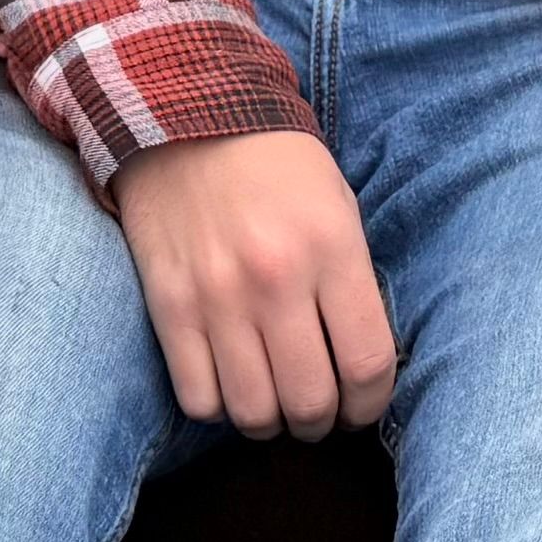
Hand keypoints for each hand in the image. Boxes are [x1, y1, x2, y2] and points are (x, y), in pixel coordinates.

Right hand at [110, 128, 400, 440]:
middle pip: (311, 400)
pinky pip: (197, 397)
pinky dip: (218, 407)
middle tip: (320, 413)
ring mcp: (217, 298)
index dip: (372, 403)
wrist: (185, 119)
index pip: (367, 363)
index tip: (363, 404)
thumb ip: (352, 281)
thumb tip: (361, 363)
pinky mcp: (169, 307)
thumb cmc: (276, 166)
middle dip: (322, 423)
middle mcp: (275, 280)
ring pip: (253, 411)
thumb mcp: (338, 206)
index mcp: (331, 249)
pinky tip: (229, 384)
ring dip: (270, 423)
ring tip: (274, 406)